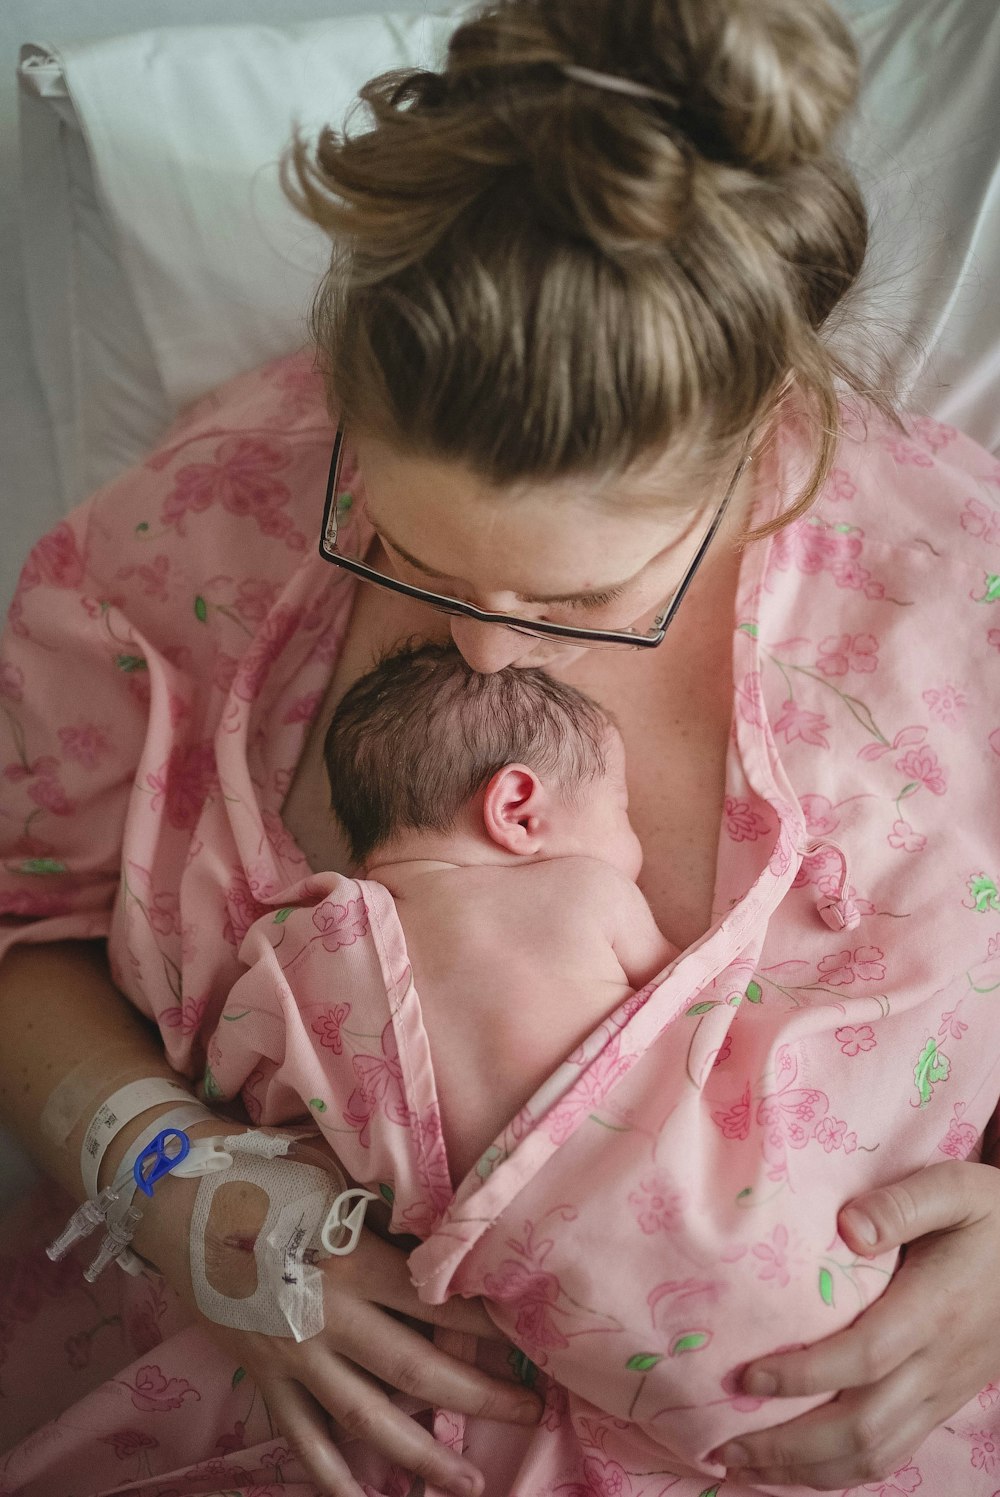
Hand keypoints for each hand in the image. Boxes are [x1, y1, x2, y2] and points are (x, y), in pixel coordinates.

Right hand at [138, 1129, 542, 1496]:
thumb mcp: (333, 1178)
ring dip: (421, 1454)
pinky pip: (302, 1437)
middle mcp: (331, 1320)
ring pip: (368, 1420)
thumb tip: (437, 1227)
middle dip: (481, 1397)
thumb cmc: (266, 1176)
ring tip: (467, 1483)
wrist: (178, 1199)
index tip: (528, 1339)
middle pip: (418, 1373)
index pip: (438, 1303)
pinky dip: (331, 1476)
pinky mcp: (264, 1377)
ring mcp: (295, 1358)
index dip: (488, 1325)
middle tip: (531, 1411)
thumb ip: (382, 1211)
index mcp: (355, 1263)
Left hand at [708, 1161, 999, 1489]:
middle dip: (788, 1445)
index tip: (747, 1375)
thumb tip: (848, 1227)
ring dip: (805, 1470)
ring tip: (742, 1465)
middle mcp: (936, 1365)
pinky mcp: (939, 1404)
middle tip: (724, 1444)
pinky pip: (890, 1453)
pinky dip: (838, 1472)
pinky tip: (794, 1466)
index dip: (803, 1374)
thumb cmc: (988, 1217)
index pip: (863, 1357)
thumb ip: (902, 1204)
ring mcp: (940, 1392)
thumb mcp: (955, 1189)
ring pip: (874, 1454)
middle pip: (861, 1427)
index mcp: (934, 1311)